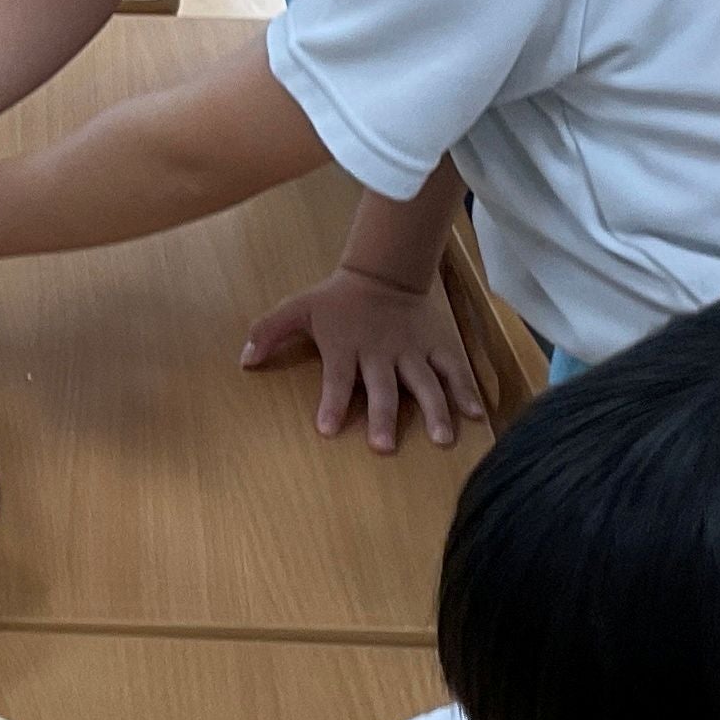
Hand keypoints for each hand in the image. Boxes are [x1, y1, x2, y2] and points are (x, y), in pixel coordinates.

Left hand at [242, 266, 482, 451]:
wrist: (383, 272)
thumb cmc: (336, 300)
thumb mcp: (298, 307)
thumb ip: (268, 331)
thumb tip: (243, 360)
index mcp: (346, 345)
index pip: (337, 377)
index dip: (331, 401)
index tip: (327, 429)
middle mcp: (381, 351)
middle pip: (383, 387)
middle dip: (382, 416)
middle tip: (383, 446)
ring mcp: (413, 350)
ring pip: (425, 382)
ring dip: (434, 411)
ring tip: (441, 440)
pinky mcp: (437, 345)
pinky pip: (454, 369)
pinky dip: (466, 391)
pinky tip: (475, 416)